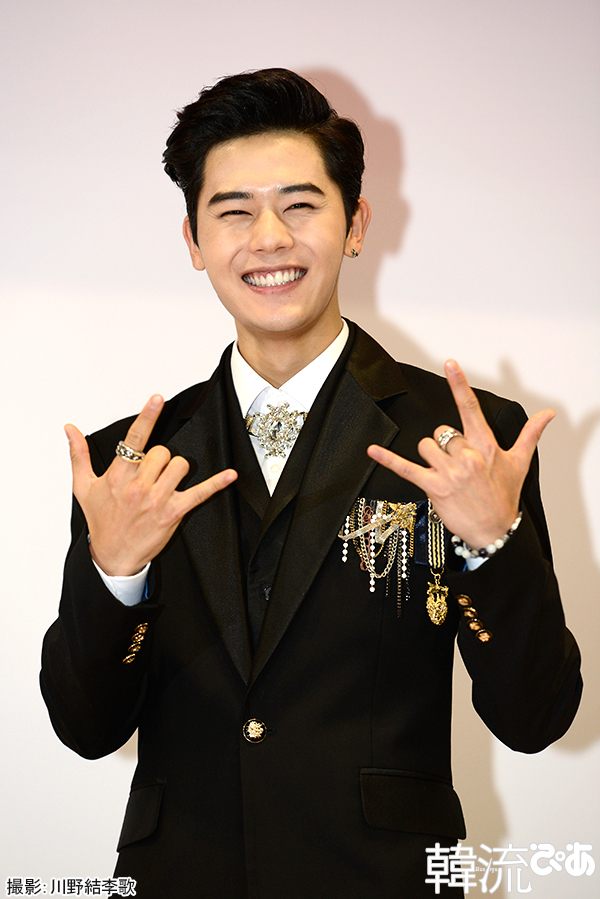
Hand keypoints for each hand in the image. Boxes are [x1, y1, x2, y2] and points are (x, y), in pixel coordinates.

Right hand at [65, 395, 236, 575]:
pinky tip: (229, 475)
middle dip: (159, 458)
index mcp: (118, 476)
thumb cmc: (101, 520)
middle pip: (162, 452)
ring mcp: (157, 499)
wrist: (112, 555)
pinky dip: (216, 484)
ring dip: (176, 469)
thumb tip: (70, 429)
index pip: (134, 440)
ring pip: (180, 465)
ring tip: (166, 481)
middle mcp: (138, 486)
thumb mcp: (84, 487)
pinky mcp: (174, 513)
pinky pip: (200, 493)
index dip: (147, 417)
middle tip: (151, 473)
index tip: (157, 399)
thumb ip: (79, 455)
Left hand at [367, 360, 554, 548]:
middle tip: (458, 464)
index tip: (449, 364)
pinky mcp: (433, 486)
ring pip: (425, 446)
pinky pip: (405, 468)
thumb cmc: (504, 496)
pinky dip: (387, 459)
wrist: (496, 531)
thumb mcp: (520, 462)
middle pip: (441, 432)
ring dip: (430, 456)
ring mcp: (449, 472)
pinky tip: (372, 450)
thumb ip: (531, 433)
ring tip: (444, 472)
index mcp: (485, 445)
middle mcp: (467, 456)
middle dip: (446, 445)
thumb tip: (548, 414)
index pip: (470, 408)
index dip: (459, 384)